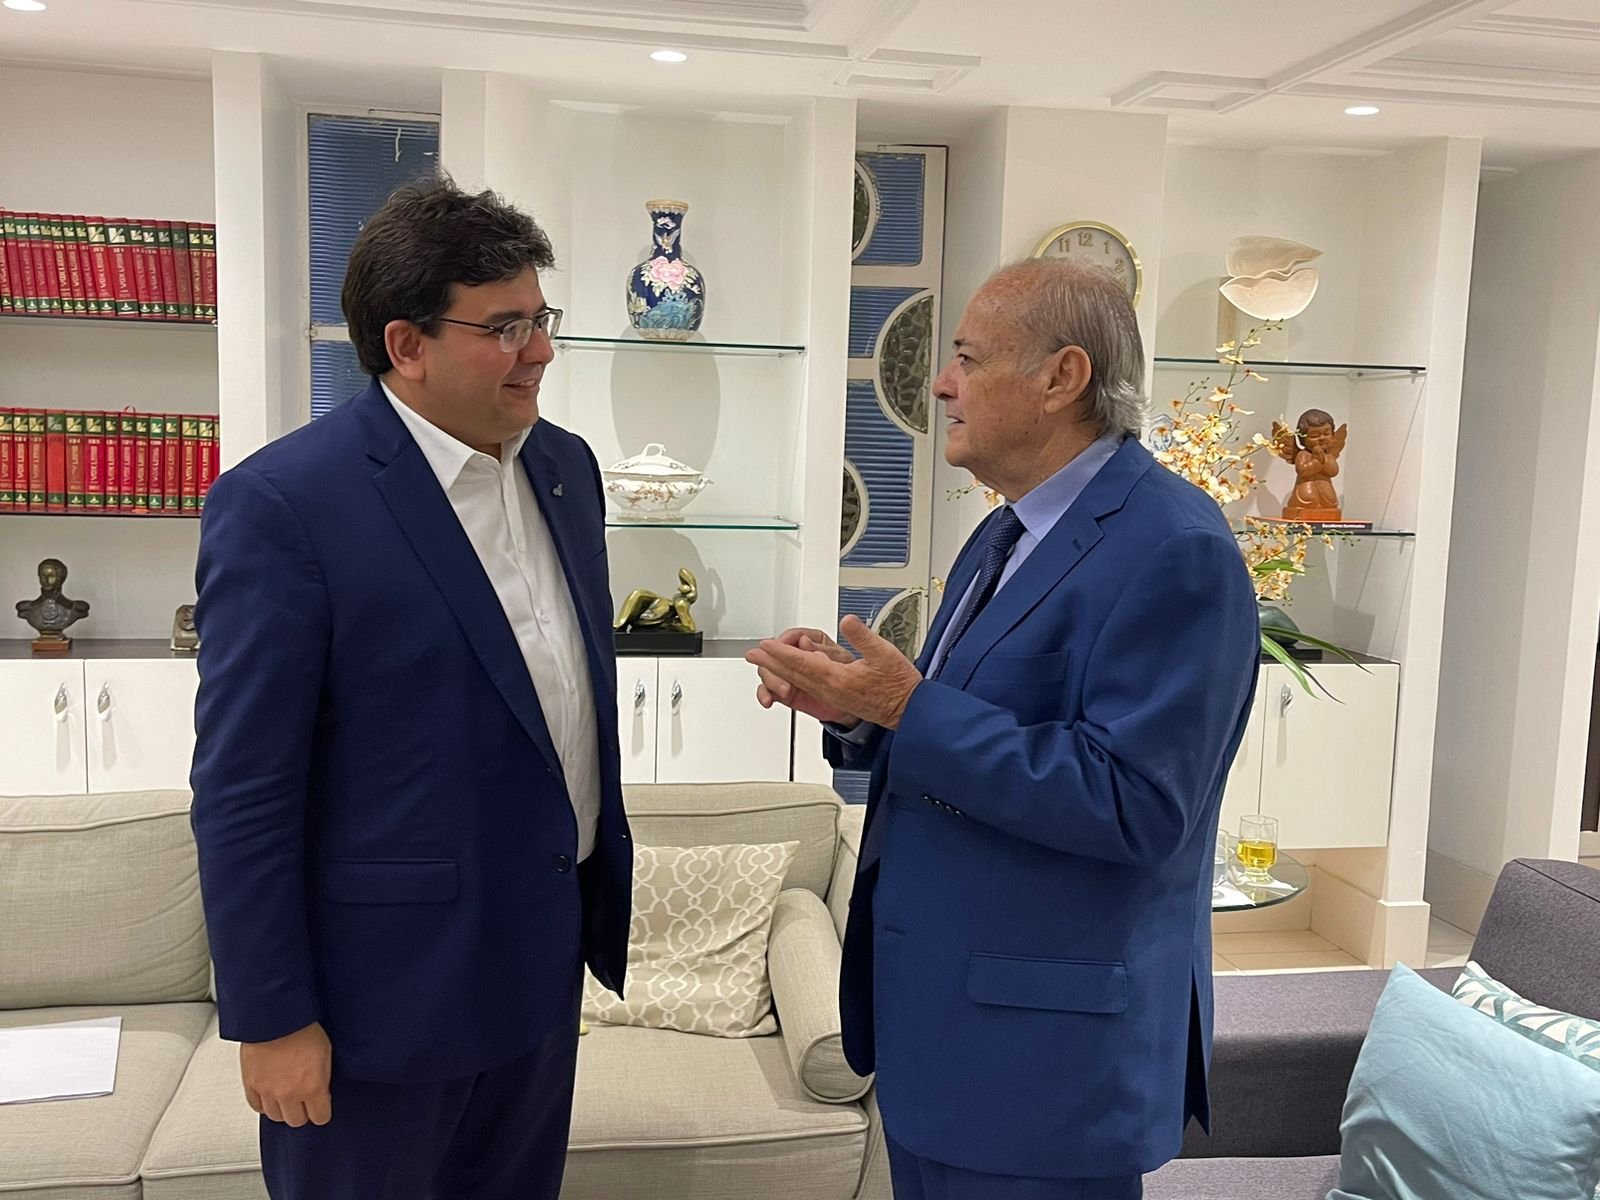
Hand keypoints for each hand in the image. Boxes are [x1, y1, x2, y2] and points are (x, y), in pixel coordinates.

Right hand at [241, 1021, 332, 1127]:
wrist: (274, 1015)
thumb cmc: (302, 1027)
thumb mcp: (326, 1052)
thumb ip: (323, 1077)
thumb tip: (322, 1091)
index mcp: (312, 1087)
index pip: (320, 1117)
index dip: (322, 1111)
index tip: (321, 1106)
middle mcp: (289, 1094)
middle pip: (296, 1121)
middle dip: (302, 1112)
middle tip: (304, 1101)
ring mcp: (268, 1091)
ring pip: (276, 1117)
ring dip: (283, 1108)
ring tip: (287, 1096)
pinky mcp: (251, 1085)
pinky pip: (257, 1106)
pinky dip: (264, 1103)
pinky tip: (270, 1094)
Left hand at [747, 615, 921, 730]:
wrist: (908, 712)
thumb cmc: (899, 685)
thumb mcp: (884, 654)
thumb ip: (863, 637)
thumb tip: (847, 622)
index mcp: (839, 679)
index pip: (803, 663)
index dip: (782, 653)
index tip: (766, 645)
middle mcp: (831, 690)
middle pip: (795, 674)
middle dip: (771, 663)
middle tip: (752, 654)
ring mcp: (833, 696)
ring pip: (800, 682)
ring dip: (779, 671)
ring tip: (765, 662)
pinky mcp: (837, 699)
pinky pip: (810, 688)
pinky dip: (795, 679)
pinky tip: (791, 675)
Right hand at [752, 627, 860, 727]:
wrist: (854, 702)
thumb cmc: (851, 675)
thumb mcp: (843, 660)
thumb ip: (824, 649)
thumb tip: (804, 641)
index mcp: (813, 641)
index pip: (792, 636)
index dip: (782, 643)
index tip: (777, 649)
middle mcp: (797, 655)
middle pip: (775, 654)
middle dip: (774, 665)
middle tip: (784, 678)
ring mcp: (789, 672)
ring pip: (769, 671)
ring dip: (771, 681)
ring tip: (783, 691)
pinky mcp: (784, 690)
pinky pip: (768, 689)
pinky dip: (764, 694)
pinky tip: (767, 700)